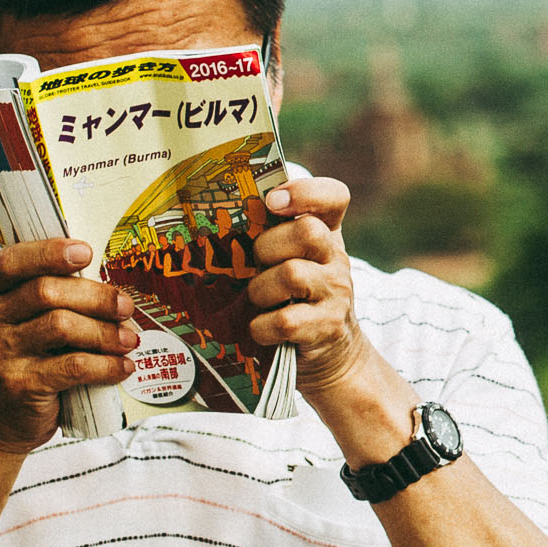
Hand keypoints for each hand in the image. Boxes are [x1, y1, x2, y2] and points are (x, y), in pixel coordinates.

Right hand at [0, 240, 139, 455]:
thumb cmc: (13, 362)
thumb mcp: (10, 323)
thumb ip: (40, 297)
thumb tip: (109, 284)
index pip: (11, 261)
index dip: (50, 253)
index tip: (87, 252)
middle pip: (47, 292)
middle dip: (96, 297)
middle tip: (126, 307)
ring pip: (63, 326)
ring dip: (106, 332)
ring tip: (130, 339)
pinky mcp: (19, 386)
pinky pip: (74, 366)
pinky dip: (106, 365)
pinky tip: (123, 367)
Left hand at [250, 175, 370, 393]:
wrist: (330, 354)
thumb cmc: (293, 299)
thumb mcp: (287, 260)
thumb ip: (267, 235)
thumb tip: (209, 217)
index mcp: (327, 233)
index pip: (334, 197)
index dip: (304, 192)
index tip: (272, 202)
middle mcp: (337, 258)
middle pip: (307, 232)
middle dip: (268, 248)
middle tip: (256, 266)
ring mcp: (337, 292)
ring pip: (293, 274)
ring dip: (261, 290)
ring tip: (258, 301)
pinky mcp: (328, 327)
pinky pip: (285, 320)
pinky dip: (262, 327)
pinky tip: (262, 330)